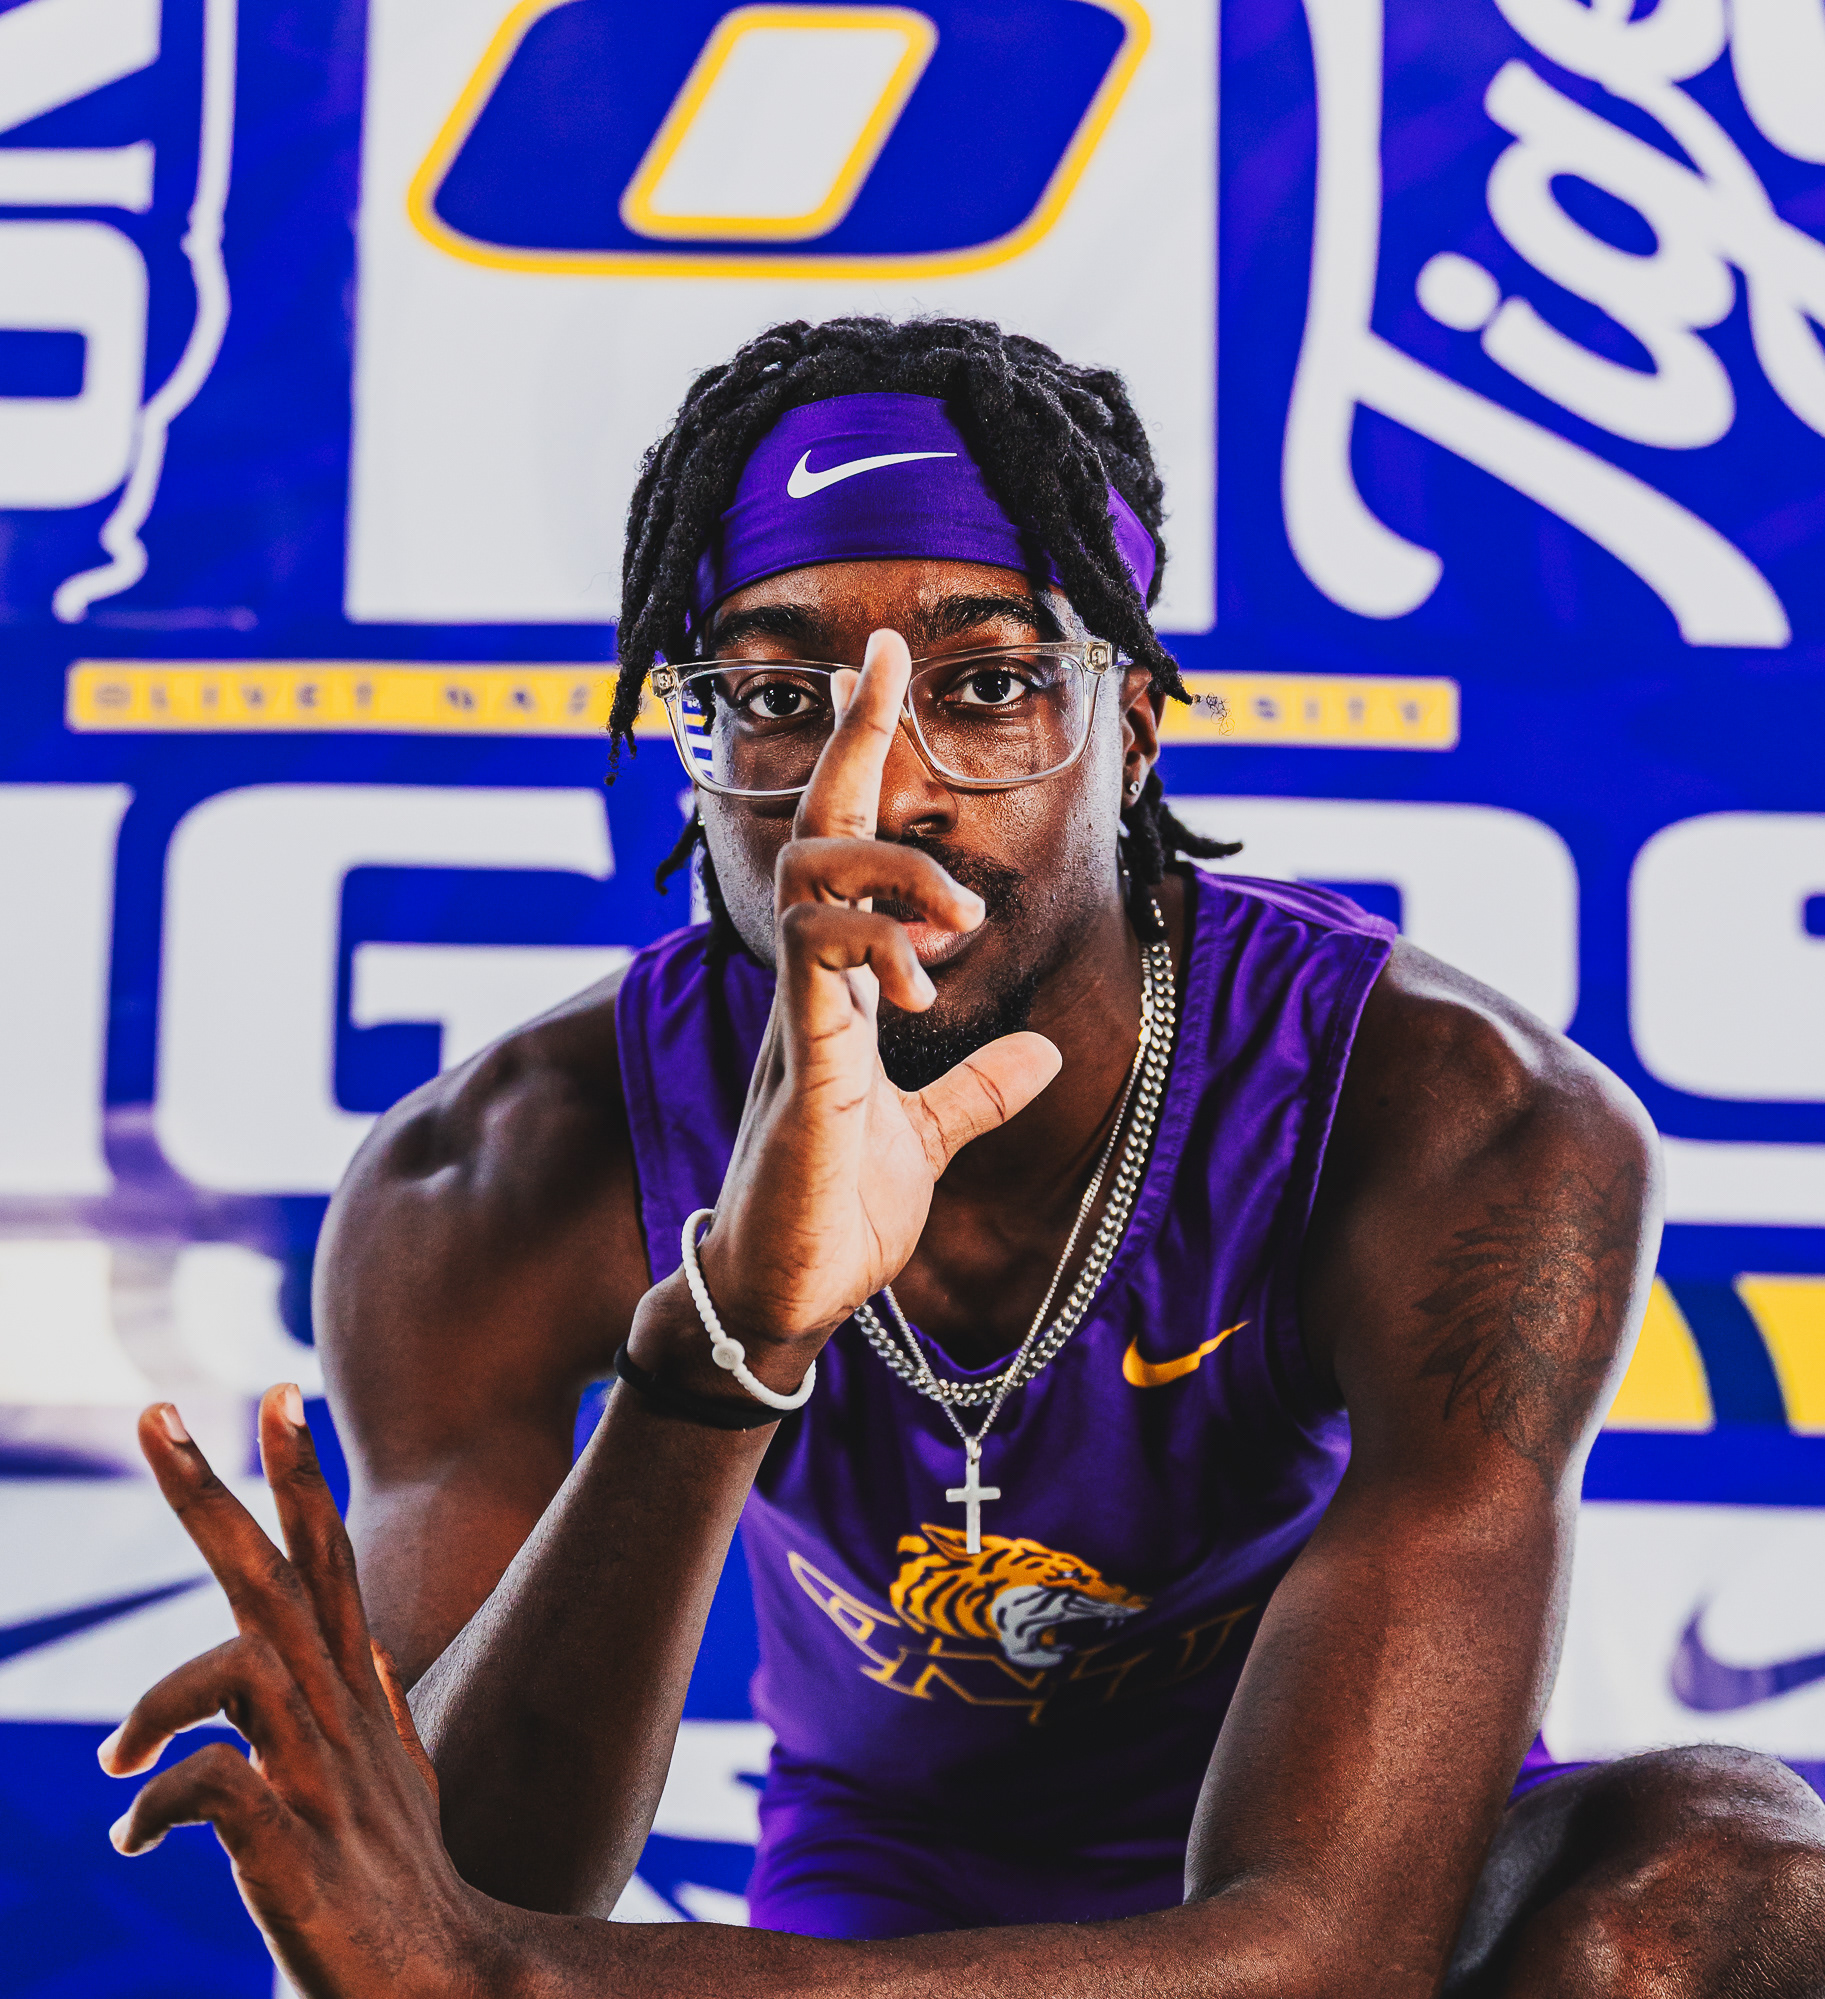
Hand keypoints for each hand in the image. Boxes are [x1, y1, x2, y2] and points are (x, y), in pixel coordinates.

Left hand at [100, 1388, 494, 1998]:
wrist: (455, 1998)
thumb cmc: (410, 1894)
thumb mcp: (394, 1778)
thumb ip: (372, 1703)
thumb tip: (364, 1644)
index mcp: (355, 1701)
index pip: (327, 1565)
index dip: (300, 1479)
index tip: (277, 1394)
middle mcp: (338, 1722)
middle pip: (275, 1581)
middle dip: (214, 1495)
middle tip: (155, 1412)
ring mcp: (319, 1781)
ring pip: (241, 1666)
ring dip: (160, 1692)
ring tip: (110, 1761)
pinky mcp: (295, 1851)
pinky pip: (211, 1790)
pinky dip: (156, 1806)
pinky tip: (134, 1843)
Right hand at [693, 630, 1060, 1352]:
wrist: (785, 1299)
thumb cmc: (834, 1217)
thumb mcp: (929, 1140)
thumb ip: (978, 1091)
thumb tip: (1041, 1054)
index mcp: (835, 994)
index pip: (841, 849)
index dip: (861, 751)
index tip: (882, 661)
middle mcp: (807, 993)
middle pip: (815, 836)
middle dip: (855, 744)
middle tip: (895, 684)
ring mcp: (797, 1029)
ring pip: (812, 889)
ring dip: (892, 878)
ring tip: (953, 922)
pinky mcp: (803, 1080)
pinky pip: (817, 979)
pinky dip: (873, 958)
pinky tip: (916, 985)